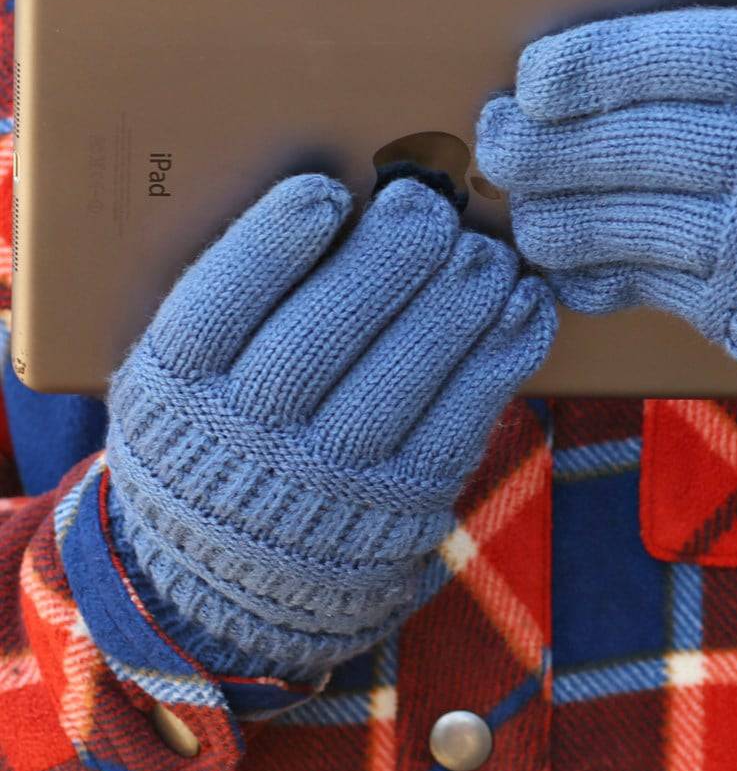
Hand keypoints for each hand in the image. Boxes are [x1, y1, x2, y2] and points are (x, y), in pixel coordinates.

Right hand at [104, 175, 555, 678]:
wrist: (240, 579)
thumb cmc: (220, 440)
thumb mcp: (184, 384)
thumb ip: (234, 312)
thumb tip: (339, 205)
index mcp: (178, 392)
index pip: (217, 307)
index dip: (272, 245)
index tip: (325, 191)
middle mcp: (250, 439)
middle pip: (319, 336)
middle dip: (386, 260)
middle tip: (429, 204)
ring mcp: (333, 478)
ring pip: (399, 377)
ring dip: (457, 302)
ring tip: (487, 251)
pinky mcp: (407, 500)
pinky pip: (463, 418)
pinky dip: (503, 354)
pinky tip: (525, 302)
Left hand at [477, 9, 736, 441]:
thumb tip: (605, 66)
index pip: (660, 57)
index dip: (580, 68)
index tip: (529, 78)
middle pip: (622, 145)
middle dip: (539, 146)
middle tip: (495, 140)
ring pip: (618, 224)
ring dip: (553, 218)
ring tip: (521, 208)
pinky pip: (647, 289)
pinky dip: (596, 277)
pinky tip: (567, 266)